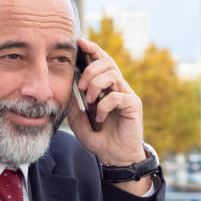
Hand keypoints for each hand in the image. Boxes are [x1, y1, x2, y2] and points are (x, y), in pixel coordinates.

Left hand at [68, 39, 146, 167]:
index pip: (101, 60)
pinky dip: (104, 105)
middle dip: (90, 70)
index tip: (79, 42)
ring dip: (96, 85)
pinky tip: (100, 117)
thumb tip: (66, 85)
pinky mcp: (133, 106)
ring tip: (89, 101)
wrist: (114, 157)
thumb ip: (73, 103)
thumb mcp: (78, 119)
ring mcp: (126, 95)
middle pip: (108, 61)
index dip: (92, 49)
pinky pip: (117, 96)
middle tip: (80, 86)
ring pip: (113, 75)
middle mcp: (118, 86)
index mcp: (105, 86)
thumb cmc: (98, 138)